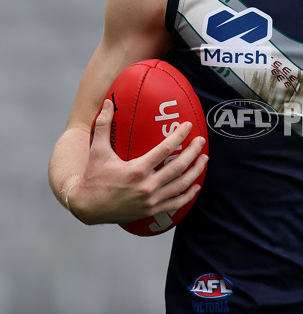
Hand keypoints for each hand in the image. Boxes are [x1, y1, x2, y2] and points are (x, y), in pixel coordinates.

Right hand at [68, 98, 207, 223]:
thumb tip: (109, 102)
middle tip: (201, 141)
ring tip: (204, 160)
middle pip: (178, 168)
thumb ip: (103, 125)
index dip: (179, 136)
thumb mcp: (97, 150)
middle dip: (193, 153)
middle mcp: (147, 187)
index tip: (188, 126)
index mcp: (136, 170)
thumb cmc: (93, 177)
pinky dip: (188, 195)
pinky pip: (175, 203)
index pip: (164, 150)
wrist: (87, 207)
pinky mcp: (151, 211)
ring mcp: (151, 201)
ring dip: (195, 172)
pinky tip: (195, 186)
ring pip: (180, 186)